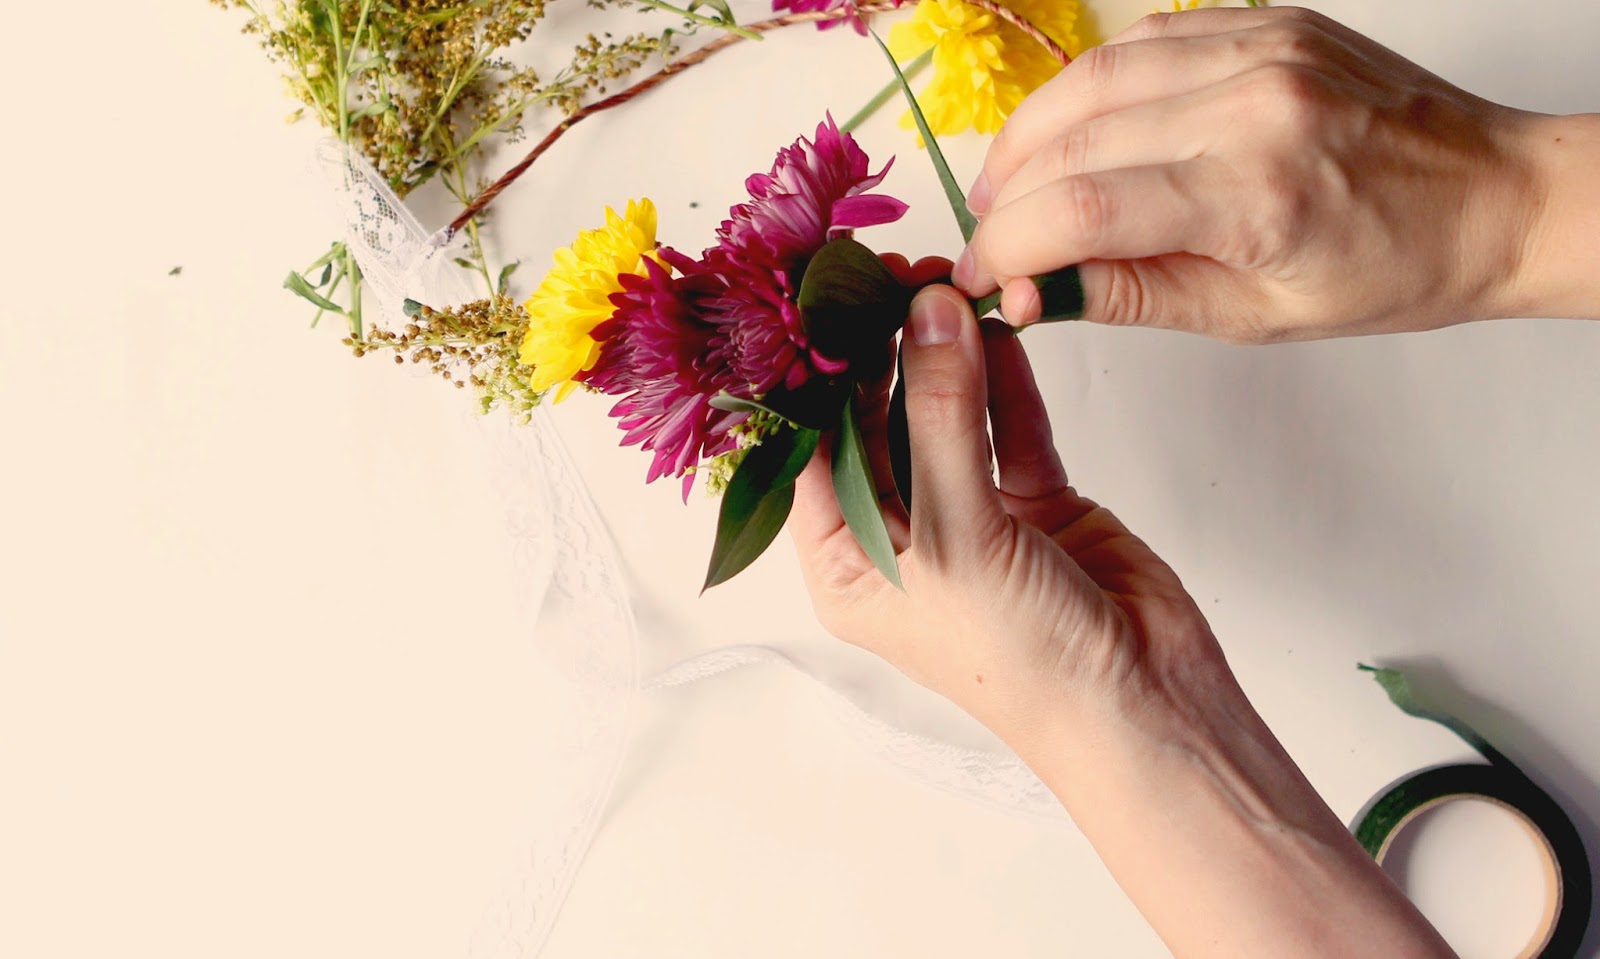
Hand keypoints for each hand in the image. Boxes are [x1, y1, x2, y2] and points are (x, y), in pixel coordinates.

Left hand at [790, 256, 1221, 741]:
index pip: (810, 453)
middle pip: (875, 424)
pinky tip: (998, 330)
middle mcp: (901, 538)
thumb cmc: (1022, 661)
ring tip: (946, 290)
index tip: (820, 304)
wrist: (1144, 706)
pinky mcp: (1033, 501)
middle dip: (881, 355)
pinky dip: (1006, 381)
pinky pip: (1008, 425)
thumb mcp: (956, 538)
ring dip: (947, 358)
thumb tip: (927, 316)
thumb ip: (941, 420)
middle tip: (893, 281)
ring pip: (944, 416)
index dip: (811, 378)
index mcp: (849, 566)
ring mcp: (970, 515)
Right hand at [957, 5, 1563, 341]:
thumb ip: (1135, 295)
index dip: (1010, 245)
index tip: (984, 276)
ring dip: (1030, 135)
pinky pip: (1140, 41)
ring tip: (1009, 187)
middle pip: (1074, 140)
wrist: (1493, 195)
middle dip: (1008, 197)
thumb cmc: (1395, 269)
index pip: (1085, 209)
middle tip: (991, 242)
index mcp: (1258, 195)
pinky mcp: (1263, 21)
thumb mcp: (1257, 316)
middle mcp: (1253, 104)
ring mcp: (1259, 48)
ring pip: (1092, 78)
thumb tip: (1035, 292)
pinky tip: (1070, 130)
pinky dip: (1087, 89)